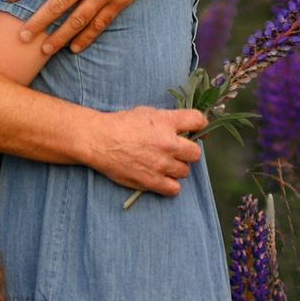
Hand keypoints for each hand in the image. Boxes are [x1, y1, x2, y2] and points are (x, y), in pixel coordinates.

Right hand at [82, 105, 206, 196]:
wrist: (99, 140)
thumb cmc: (120, 124)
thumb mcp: (146, 112)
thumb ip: (167, 119)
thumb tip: (184, 126)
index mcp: (167, 122)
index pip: (198, 121)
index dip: (200, 125)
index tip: (196, 130)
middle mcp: (168, 143)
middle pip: (195, 153)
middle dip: (187, 151)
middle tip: (176, 151)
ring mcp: (161, 164)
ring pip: (184, 171)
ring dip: (176, 168)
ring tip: (163, 164)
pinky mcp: (151, 180)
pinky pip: (174, 188)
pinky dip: (170, 184)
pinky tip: (161, 177)